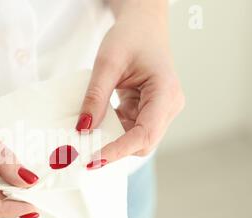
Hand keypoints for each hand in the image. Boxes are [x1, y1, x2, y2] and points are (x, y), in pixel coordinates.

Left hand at [76, 1, 184, 168]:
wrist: (143, 25)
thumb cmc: (131, 36)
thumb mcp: (107, 63)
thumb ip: (95, 97)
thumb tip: (83, 128)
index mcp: (166, 94)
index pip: (144, 134)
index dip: (119, 150)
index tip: (94, 159)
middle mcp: (168, 107)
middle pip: (142, 143)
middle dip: (114, 150)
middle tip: (84, 153)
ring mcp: (160, 111)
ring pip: (136, 140)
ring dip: (112, 142)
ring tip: (87, 140)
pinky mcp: (149, 111)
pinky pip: (131, 130)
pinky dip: (112, 132)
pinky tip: (96, 127)